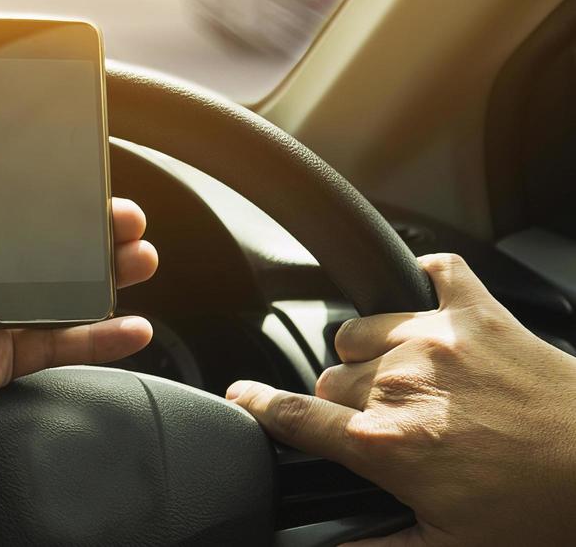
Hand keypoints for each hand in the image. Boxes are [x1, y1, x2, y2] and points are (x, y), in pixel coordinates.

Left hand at [0, 77, 158, 462]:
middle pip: (33, 216)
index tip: (23, 93)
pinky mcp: (5, 347)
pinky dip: (102, 332)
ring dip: (107, 265)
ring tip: (139, 255)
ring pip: (61, 274)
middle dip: (84, 206)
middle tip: (120, 203)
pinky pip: (65, 336)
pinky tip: (132, 323)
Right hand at [227, 253, 575, 545]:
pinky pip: (429, 272)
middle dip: (348, 404)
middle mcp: (400, 384)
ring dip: (375, 354)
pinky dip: (422, 285)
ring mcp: (435, 339)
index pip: (296, 418)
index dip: (259, 407)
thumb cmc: (542, 512)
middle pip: (331, 380)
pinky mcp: (475, 311)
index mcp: (386, 444)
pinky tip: (428, 307)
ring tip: (415, 383)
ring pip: (361, 331)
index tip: (242, 397)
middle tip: (392, 430)